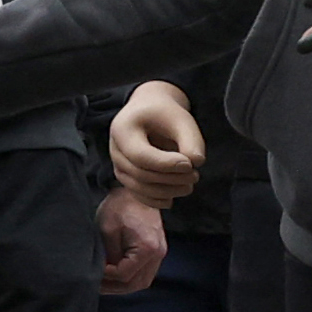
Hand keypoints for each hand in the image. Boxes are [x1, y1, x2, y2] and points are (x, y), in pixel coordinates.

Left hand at [96, 187, 168, 296]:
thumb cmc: (120, 206)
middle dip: (114, 287)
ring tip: (103, 283)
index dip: (106, 276)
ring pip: (141, 282)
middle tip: (95, 285)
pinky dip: (129, 277)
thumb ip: (107, 255)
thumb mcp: (107, 230)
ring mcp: (159, 253)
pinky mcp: (156, 251)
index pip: (125, 274)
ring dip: (122, 285)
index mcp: (148, 248)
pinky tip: (113, 275)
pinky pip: (143, 273)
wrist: (137, 191)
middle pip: (136, 284)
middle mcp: (158, 254)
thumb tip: (101, 274)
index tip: (93, 271)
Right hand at [108, 82, 206, 206]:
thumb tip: (197, 162)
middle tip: (195, 175)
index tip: (190, 164)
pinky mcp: (126, 176)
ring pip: (138, 187)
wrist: (150, 110)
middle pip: (140, 173)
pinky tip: (172, 199)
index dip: (166, 164)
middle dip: (170, 179)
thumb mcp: (180, 119)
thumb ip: (191, 139)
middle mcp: (115, 150)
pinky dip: (154, 200)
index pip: (141, 155)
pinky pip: (136, 194)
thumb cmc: (166, 113)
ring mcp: (118, 164)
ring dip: (165, 191)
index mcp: (122, 130)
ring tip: (189, 186)